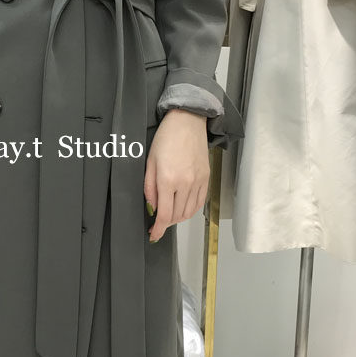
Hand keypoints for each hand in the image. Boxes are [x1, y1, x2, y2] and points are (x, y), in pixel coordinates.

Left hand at [144, 110, 209, 241]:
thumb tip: (151, 207)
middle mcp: (185, 183)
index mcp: (168, 179)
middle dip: (166, 223)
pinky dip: (190, 210)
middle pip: (177, 216)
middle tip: (158, 222)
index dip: (158, 229)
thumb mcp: (150, 162)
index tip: (154, 235)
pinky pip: (199, 202)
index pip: (164, 214)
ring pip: (189, 212)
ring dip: (178, 218)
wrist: (187, 122)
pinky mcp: (206, 178)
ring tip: (169, 214)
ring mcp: (198, 181)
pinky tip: (182, 207)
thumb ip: (149, 188)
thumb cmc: (166, 138)